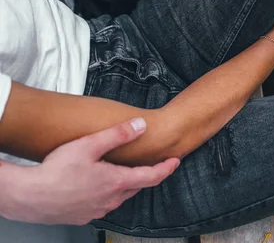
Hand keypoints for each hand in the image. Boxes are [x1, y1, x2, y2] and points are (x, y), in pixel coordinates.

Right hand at [1, 118, 178, 225]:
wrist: (31, 196)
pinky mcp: (83, 216)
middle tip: (154, 165)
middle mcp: (110, 199)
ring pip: (120, 196)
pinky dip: (108, 194)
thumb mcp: (90, 144)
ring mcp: (97, 210)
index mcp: (115, 181)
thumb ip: (118, 134)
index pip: (150, 177)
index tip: (175, 161)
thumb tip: (141, 125)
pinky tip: (99, 186)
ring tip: (126, 172)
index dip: (165, 168)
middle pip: (136, 187)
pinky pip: (103, 204)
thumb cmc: (57, 170)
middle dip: (147, 175)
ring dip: (127, 184)